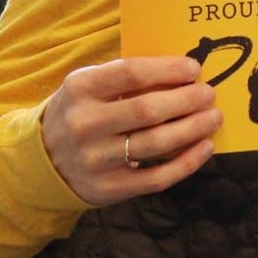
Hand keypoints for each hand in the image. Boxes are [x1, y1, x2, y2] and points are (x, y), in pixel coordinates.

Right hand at [40, 56, 221, 206]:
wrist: (43, 158)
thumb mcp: (90, 85)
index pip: (131, 73)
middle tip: (209, 94)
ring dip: (193, 129)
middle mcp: (84, 124)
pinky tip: (205, 146)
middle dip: (187, 101)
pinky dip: (187, 163)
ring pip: (156, 143)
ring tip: (213, 117)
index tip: (193, 69)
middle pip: (148, 110)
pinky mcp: (108, 188)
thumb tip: (184, 72)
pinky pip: (156, 177)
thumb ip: (127, 77)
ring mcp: (95, 159)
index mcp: (80, 89)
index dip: (168, 69)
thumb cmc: (82, 111)